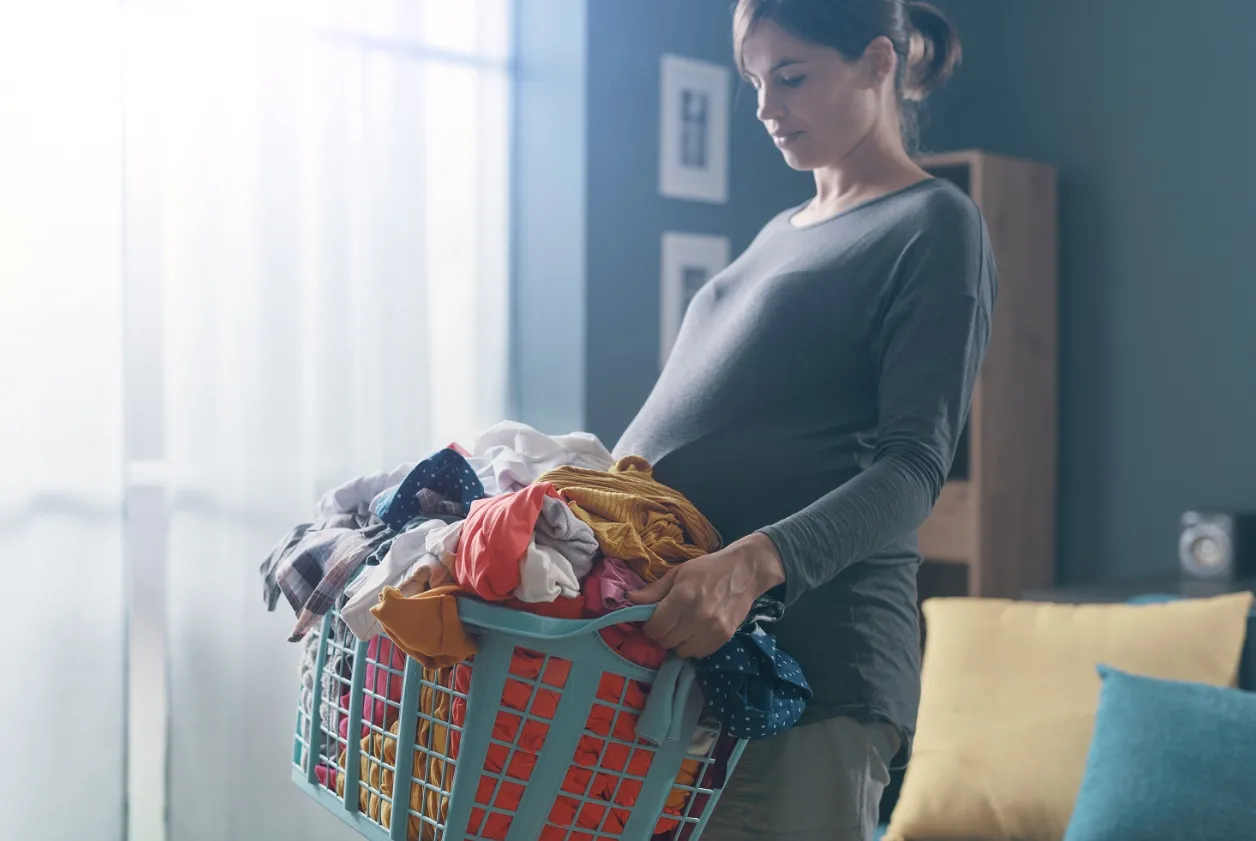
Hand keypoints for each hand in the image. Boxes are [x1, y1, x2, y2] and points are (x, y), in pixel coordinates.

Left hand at [626, 532, 785, 659]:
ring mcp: (712, 629)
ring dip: (678, 642)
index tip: (654, 621)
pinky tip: (696, 632)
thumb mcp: (678, 573)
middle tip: (668, 623)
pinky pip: (699, 654)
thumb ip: (653, 590)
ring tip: (683, 628)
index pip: (656, 628)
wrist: (744, 572)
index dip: (650, 627)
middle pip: (667, 642)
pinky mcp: (724, 638)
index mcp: (682, 598)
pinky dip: (694, 646)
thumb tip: (629, 600)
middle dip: (662, 635)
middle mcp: (697, 617)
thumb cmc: (707, 569)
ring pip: (682, 651)